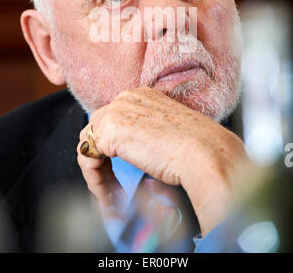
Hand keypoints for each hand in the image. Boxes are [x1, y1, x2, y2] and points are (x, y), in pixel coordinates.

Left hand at [77, 87, 249, 235]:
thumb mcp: (164, 133)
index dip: (110, 150)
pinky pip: (87, 158)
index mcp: (141, 96)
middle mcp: (126, 98)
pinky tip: (112, 195)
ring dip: (97, 173)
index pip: (110, 120)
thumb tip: (128, 153)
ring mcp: (115, 112)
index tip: (118, 174)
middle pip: (95, 130)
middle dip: (100, 161)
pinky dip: (96, 180)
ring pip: (88, 144)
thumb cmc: (196, 147)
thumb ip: (143, 135)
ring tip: (113, 196)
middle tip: (113, 188)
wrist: (205, 152)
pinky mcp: (109, 130)